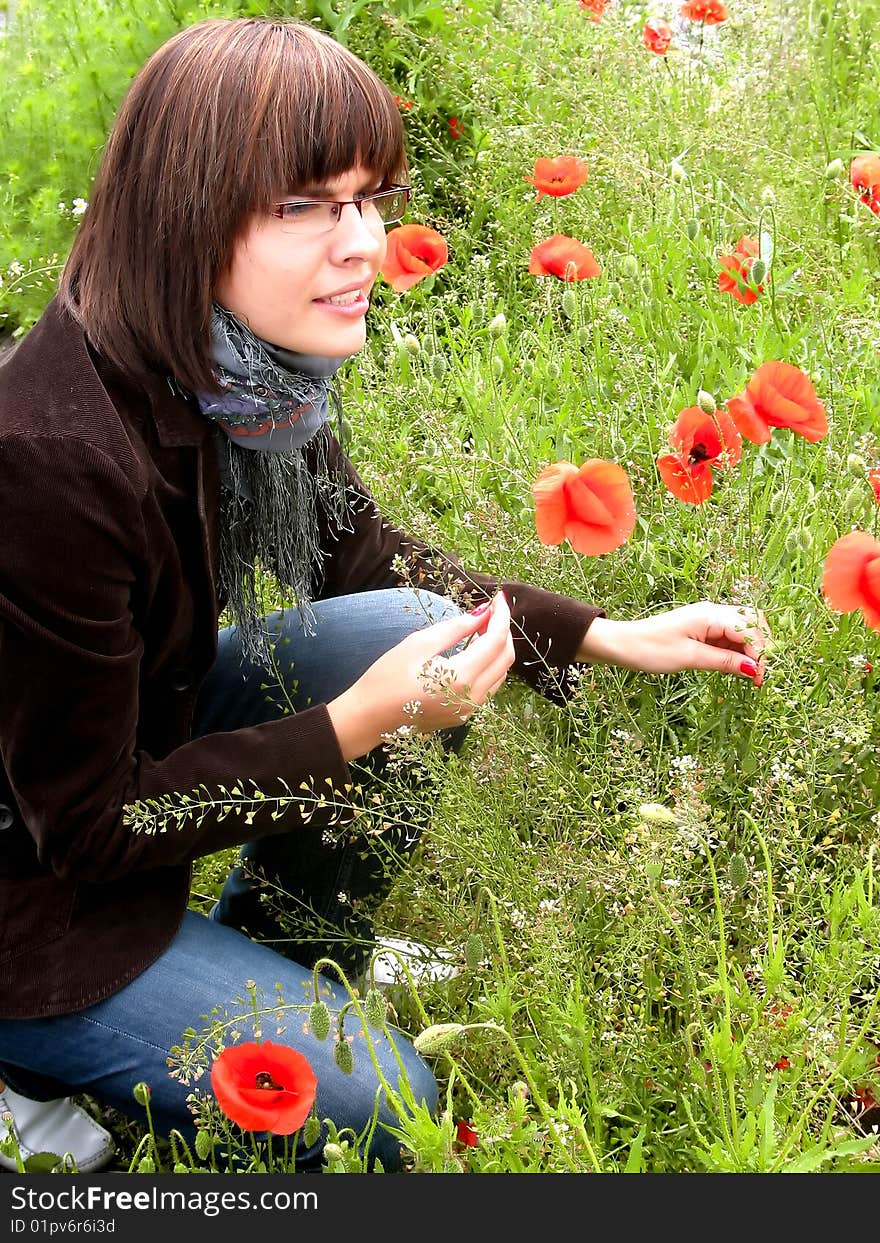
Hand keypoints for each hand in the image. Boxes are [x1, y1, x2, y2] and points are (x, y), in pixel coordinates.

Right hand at [328, 591, 514, 759]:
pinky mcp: (464, 715)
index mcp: (461, 678)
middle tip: (491, 610)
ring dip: (498, 649)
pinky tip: (476, 651)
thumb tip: (483, 613)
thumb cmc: (386, 679)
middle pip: (505, 659)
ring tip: (482, 628)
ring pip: (500, 674)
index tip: (498, 598)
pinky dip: (489, 666)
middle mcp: (472, 698)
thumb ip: (455, 628)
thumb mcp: (418, 645)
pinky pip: (489, 687)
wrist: (368, 718)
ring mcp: (470, 710)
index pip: (496, 641)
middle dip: (503, 631)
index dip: (501, 616)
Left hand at [577, 602, 770, 685]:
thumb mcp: (689, 658)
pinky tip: (734, 668)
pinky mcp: (703, 629)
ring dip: (750, 651)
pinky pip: (728, 637)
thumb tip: (753, 669)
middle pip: (752, 623)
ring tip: (748, 677)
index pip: (750, 629)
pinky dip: (736, 652)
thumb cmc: (650, 649)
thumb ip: (723, 661)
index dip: (760, 653)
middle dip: (761, 648)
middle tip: (757, 676)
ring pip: (743, 630)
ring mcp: (708, 619)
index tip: (759, 679)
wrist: (622, 644)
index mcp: (709, 615)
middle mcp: (712, 612)